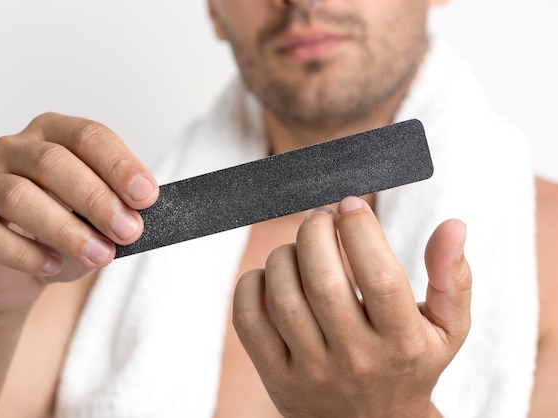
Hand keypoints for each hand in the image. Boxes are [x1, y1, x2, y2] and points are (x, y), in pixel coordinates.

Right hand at [0, 112, 157, 311]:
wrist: (15, 273)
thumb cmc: (61, 235)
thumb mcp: (97, 221)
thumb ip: (116, 212)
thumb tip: (138, 218)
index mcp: (52, 134)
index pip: (87, 136)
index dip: (119, 165)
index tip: (147, 196)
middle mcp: (13, 149)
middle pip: (53, 162)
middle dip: (97, 199)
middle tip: (128, 231)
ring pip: (18, 196)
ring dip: (66, 229)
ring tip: (100, 254)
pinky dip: (24, 252)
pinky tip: (52, 266)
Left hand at [233, 196, 470, 417]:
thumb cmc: (410, 364)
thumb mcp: (448, 329)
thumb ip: (452, 278)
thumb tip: (453, 225)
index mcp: (401, 342)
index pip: (379, 277)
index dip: (360, 230)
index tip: (351, 205)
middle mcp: (356, 358)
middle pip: (322, 281)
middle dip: (315, 231)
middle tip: (321, 218)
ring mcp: (311, 370)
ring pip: (282, 296)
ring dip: (285, 255)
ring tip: (301, 247)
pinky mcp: (277, 376)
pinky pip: (249, 320)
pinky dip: (252, 284)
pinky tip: (273, 276)